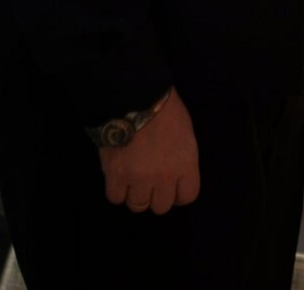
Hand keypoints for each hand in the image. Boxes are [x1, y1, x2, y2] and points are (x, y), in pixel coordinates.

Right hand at [99, 88, 199, 214]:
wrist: (134, 96)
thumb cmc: (164, 108)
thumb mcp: (186, 133)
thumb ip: (182, 159)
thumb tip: (173, 173)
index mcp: (186, 164)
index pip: (187, 197)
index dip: (178, 194)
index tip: (170, 187)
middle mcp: (165, 177)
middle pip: (161, 206)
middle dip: (155, 195)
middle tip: (148, 182)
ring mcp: (139, 178)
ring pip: (138, 205)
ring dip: (135, 194)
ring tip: (131, 179)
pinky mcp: (116, 175)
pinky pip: (115, 198)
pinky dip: (116, 190)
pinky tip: (117, 177)